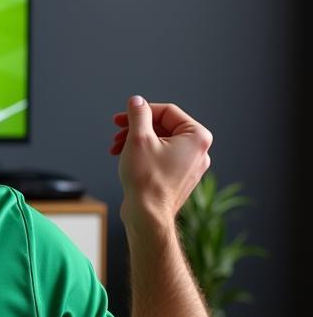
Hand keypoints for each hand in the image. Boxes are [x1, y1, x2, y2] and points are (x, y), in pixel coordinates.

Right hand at [110, 97, 211, 227]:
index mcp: (197, 137)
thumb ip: (138, 114)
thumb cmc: (147, 181)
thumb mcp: (138, 138)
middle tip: (117, 133)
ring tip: (117, 149)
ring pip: (161, 142)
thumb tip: (137, 101)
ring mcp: (191, 165)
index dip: (140, 111)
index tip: (121, 118)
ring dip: (137, 141)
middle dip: (137, 128)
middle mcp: (199, 151)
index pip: (167, 111)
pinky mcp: (180, 177)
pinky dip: (144, 154)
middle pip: (164, 126)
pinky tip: (127, 159)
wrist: (147, 215)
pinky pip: (162, 157)